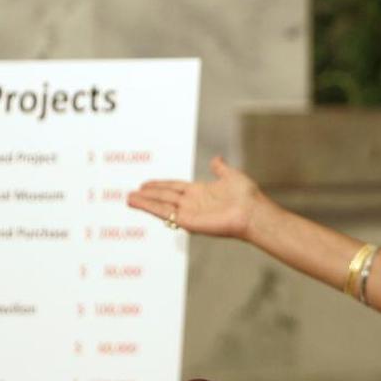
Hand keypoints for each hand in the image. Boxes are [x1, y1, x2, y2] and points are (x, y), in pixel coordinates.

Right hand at [126, 156, 264, 239]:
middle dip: (148, 194)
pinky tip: (139, 203)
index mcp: (201, 192)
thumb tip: (217, 159)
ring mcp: (189, 213)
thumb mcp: (231, 176)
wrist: (252, 211)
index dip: (160, 185)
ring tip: (129, 198)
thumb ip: (220, 168)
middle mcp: (192, 203)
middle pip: (164, 196)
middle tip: (132, 192)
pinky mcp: (187, 221)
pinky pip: (165, 213)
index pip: (175, 187)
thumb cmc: (246, 196)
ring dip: (145, 202)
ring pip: (161, 205)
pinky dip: (150, 208)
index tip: (146, 183)